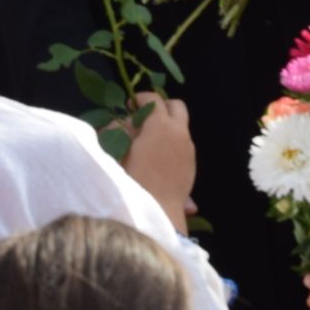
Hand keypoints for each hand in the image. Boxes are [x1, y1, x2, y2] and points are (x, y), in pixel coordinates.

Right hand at [122, 93, 195, 224]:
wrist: (157, 211)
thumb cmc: (132, 180)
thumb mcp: (117, 151)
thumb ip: (119, 130)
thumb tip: (127, 122)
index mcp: (161, 125)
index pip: (154, 100)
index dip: (140, 98)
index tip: (130, 103)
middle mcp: (180, 133)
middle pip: (176, 106)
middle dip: (161, 106)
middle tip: (144, 116)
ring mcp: (189, 149)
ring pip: (182, 126)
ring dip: (167, 125)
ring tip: (148, 140)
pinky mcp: (192, 165)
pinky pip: (183, 144)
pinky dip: (172, 142)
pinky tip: (157, 157)